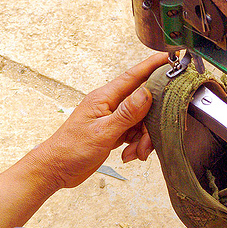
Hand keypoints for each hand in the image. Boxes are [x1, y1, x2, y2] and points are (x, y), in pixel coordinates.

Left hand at [33, 53, 167, 189]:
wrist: (57, 169)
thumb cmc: (71, 149)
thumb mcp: (102, 132)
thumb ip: (126, 113)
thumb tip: (146, 93)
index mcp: (105, 98)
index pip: (133, 76)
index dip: (153, 65)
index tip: (169, 58)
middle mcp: (111, 105)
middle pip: (144, 104)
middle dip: (152, 124)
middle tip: (148, 143)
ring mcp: (114, 118)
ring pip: (143, 121)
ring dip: (144, 139)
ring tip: (136, 153)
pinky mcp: (115, 131)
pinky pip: (136, 132)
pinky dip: (137, 144)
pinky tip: (129, 154)